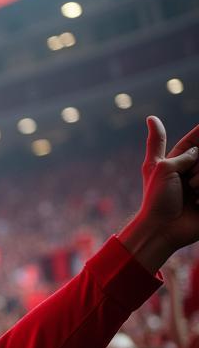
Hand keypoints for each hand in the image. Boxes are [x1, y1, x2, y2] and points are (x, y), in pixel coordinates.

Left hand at [123, 117, 198, 265]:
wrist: (162, 229)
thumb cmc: (156, 200)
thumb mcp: (157, 168)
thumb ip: (160, 143)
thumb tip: (153, 118)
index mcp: (179, 161)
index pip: (197, 140)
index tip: (191, 163)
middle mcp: (194, 170)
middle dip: (198, 168)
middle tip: (189, 184)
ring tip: (193, 195)